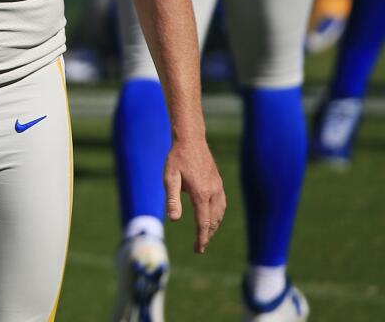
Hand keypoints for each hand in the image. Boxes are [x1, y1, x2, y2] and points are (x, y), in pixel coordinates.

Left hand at [164, 136, 225, 253]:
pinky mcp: (218, 182)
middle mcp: (213, 192)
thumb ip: (172, 199)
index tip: (199, 250)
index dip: (201, 238)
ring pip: (219, 213)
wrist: (191, 140)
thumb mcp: (170, 178)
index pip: (203, 222)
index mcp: (201, 194)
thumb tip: (174, 220)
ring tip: (206, 235)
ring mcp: (218, 187)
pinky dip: (218, 215)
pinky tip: (213, 217)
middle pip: (213, 220)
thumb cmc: (177, 158)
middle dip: (208, 235)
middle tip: (200, 247)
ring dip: (214, 226)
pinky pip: (221, 204)